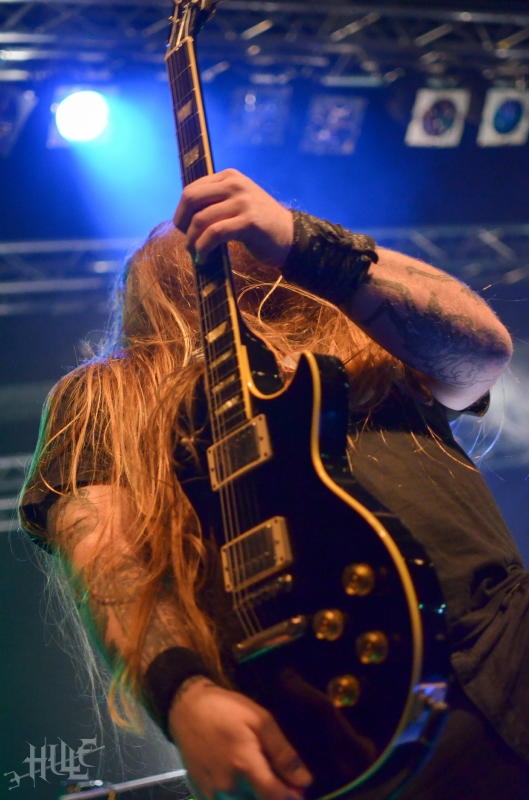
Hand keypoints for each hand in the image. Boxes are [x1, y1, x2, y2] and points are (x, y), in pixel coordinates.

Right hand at [168, 677, 312, 799]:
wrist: (187, 710)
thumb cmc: (226, 710)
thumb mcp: (260, 720)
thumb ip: (283, 753)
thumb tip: (305, 781)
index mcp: (244, 764)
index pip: (275, 797)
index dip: (291, 797)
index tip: (299, 791)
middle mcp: (227, 786)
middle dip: (271, 795)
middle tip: (277, 779)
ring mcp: (212, 794)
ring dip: (255, 796)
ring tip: (258, 777)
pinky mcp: (201, 795)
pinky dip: (239, 797)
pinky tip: (241, 782)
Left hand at [173, 169, 293, 268]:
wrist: (291, 236)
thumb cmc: (260, 224)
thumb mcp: (237, 203)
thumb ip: (215, 202)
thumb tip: (183, 218)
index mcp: (230, 177)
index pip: (192, 190)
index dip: (181, 212)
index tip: (184, 230)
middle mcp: (235, 184)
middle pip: (191, 199)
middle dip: (182, 223)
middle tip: (186, 241)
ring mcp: (243, 202)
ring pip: (201, 219)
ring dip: (192, 241)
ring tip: (195, 254)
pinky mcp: (249, 221)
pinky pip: (215, 234)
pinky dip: (204, 248)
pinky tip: (204, 258)